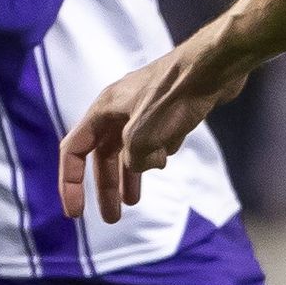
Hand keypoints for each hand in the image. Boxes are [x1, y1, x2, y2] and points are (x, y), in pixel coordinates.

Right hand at [59, 34, 245, 222]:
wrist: (215, 66)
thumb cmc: (176, 95)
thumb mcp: (143, 136)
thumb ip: (131, 159)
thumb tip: (138, 167)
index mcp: (103, 110)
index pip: (73, 151)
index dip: (70, 183)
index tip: (76, 213)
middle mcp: (118, 109)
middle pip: (102, 155)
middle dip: (105, 187)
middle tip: (111, 218)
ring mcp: (142, 109)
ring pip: (128, 150)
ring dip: (129, 176)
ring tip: (132, 202)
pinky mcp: (166, 111)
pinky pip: (153, 140)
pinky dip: (157, 154)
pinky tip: (166, 158)